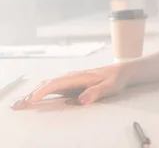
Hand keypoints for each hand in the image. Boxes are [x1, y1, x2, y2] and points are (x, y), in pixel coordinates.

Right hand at [11, 65, 128, 109]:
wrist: (121, 71)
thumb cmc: (115, 79)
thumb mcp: (110, 87)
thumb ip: (96, 93)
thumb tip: (81, 100)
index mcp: (79, 77)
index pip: (56, 83)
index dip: (43, 91)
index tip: (32, 99)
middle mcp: (73, 76)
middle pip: (48, 83)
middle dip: (33, 92)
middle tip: (19, 104)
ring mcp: (72, 79)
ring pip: (49, 84)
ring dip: (35, 92)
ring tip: (22, 102)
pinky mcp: (72, 83)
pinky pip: (54, 86)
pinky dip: (42, 91)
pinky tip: (35, 97)